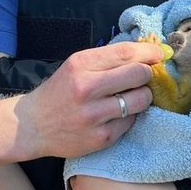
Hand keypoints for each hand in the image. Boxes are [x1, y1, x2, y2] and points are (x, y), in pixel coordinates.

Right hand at [15, 42, 157, 159]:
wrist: (32, 125)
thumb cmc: (58, 92)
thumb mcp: (74, 66)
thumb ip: (106, 59)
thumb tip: (144, 52)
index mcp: (80, 65)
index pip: (125, 53)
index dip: (148, 52)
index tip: (158, 53)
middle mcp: (86, 88)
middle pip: (139, 74)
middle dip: (147, 74)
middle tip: (142, 77)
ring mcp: (94, 115)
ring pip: (141, 100)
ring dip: (142, 96)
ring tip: (132, 96)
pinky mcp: (101, 137)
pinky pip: (131, 121)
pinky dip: (129, 116)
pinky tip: (116, 114)